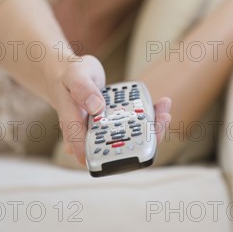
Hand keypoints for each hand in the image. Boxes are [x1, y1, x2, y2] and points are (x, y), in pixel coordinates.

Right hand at [49, 55, 171, 165]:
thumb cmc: (68, 76)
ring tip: (165, 109)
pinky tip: (161, 103)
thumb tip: (97, 107)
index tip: (136, 152)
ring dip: (151, 126)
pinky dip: (148, 114)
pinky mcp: (113, 121)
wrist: (67, 74)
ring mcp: (103, 128)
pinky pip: (132, 122)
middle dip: (144, 137)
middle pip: (118, 145)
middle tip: (163, 119)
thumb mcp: (74, 76)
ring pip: (130, 136)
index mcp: (75, 126)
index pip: (90, 149)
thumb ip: (83, 90)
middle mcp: (90, 132)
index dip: (113, 157)